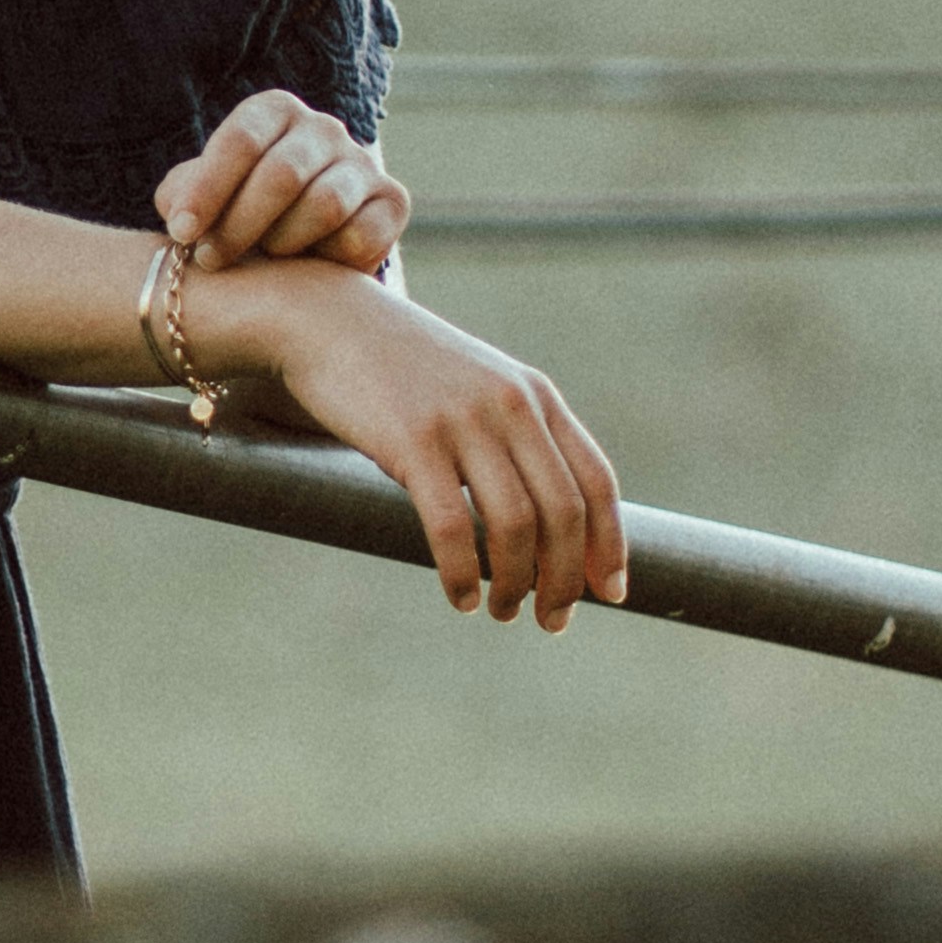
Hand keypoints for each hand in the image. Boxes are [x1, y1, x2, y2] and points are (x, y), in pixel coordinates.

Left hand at [158, 87, 411, 276]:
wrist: (298, 254)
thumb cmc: (238, 218)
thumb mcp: (202, 201)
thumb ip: (182, 195)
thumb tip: (179, 207)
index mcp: (274, 112)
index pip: (242, 139)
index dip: (208, 188)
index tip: (182, 233)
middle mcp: (323, 128)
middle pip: (283, 174)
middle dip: (240, 224)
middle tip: (210, 260)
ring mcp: (363, 162)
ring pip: (326, 205)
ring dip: (283, 242)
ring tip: (263, 260)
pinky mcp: (393, 201)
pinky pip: (361, 235)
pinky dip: (329, 259)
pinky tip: (310, 267)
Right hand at [213, 268, 625, 626]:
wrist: (328, 321)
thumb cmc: (402, 370)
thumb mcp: (476, 388)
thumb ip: (515, 435)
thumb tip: (545, 519)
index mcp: (535, 395)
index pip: (597, 480)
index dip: (611, 543)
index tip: (613, 592)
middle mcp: (510, 406)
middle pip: (563, 512)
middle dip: (566, 579)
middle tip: (552, 621)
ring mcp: (463, 421)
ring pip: (515, 525)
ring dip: (516, 584)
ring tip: (502, 612)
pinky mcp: (413, 440)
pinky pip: (452, 526)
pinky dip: (463, 574)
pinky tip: (461, 598)